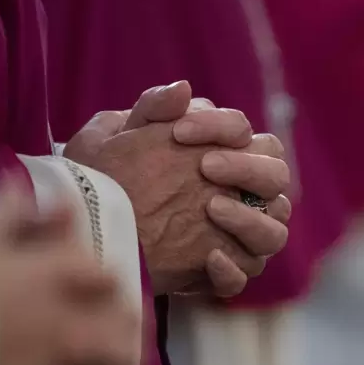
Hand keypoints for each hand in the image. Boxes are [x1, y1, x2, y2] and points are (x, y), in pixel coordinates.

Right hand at [0, 174, 137, 364]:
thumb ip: (14, 210)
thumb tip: (49, 194)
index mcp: (61, 272)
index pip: (107, 274)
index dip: (108, 283)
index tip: (105, 289)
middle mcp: (75, 315)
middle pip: (124, 317)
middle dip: (128, 323)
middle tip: (125, 330)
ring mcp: (66, 364)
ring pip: (116, 362)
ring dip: (121, 364)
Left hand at [65, 82, 290, 296]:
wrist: (87, 232)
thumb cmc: (106, 178)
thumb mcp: (114, 139)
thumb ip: (151, 110)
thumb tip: (183, 89)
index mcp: (226, 157)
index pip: (251, 136)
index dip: (223, 128)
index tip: (179, 131)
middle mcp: (241, 197)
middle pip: (276, 178)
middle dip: (246, 169)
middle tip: (205, 166)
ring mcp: (234, 239)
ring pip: (273, 233)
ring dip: (250, 220)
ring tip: (211, 208)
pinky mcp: (218, 275)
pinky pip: (245, 275)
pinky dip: (233, 269)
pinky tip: (209, 258)